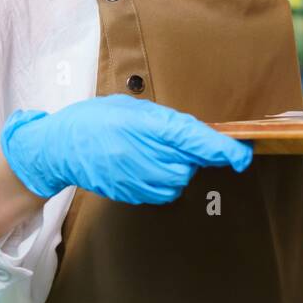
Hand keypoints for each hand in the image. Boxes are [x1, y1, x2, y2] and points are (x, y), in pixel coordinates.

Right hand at [1, 94, 253, 203]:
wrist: (60, 147)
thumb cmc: (96, 120)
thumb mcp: (133, 108)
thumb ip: (166, 121)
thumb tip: (198, 136)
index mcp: (148, 125)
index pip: (195, 139)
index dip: (223, 150)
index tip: (242, 156)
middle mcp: (145, 153)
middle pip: (190, 164)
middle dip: (189, 155)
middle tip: (165, 142)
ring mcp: (137, 178)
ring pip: (178, 181)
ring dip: (175, 170)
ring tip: (149, 154)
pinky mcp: (131, 194)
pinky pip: (162, 193)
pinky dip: (161, 182)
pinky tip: (141, 168)